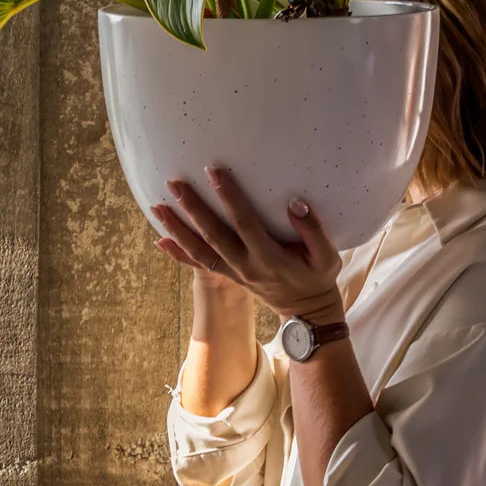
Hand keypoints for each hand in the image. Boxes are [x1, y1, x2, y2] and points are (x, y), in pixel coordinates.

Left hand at [151, 168, 343, 322]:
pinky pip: (199, 265)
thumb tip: (295, 203)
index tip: (214, 172)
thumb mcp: (328, 257)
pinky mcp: (229, 276)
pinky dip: (177, 254)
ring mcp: (234, 273)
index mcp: (269, 258)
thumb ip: (314, 230)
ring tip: (157, 206)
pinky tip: (159, 240)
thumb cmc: (318, 278)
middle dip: (192, 208)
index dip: (229, 197)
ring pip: (199, 251)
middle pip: (213, 235)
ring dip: (177, 229)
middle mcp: (246, 267)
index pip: (244, 223)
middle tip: (174, 183)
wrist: (306, 313)